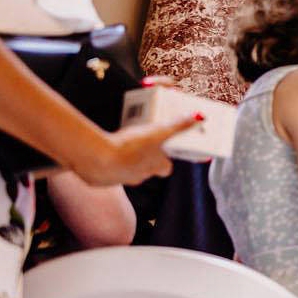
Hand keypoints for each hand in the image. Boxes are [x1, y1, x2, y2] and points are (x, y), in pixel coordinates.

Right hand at [72, 115, 198, 185]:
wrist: (99, 159)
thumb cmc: (131, 146)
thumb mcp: (158, 132)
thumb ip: (178, 125)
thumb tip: (199, 117)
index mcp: (155, 167)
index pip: (166, 168)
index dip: (165, 160)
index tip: (162, 151)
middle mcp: (140, 176)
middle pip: (147, 171)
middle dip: (145, 161)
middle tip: (138, 147)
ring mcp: (120, 180)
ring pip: (126, 173)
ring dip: (125, 163)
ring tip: (118, 148)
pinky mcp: (101, 180)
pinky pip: (105, 174)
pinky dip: (105, 166)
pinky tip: (100, 155)